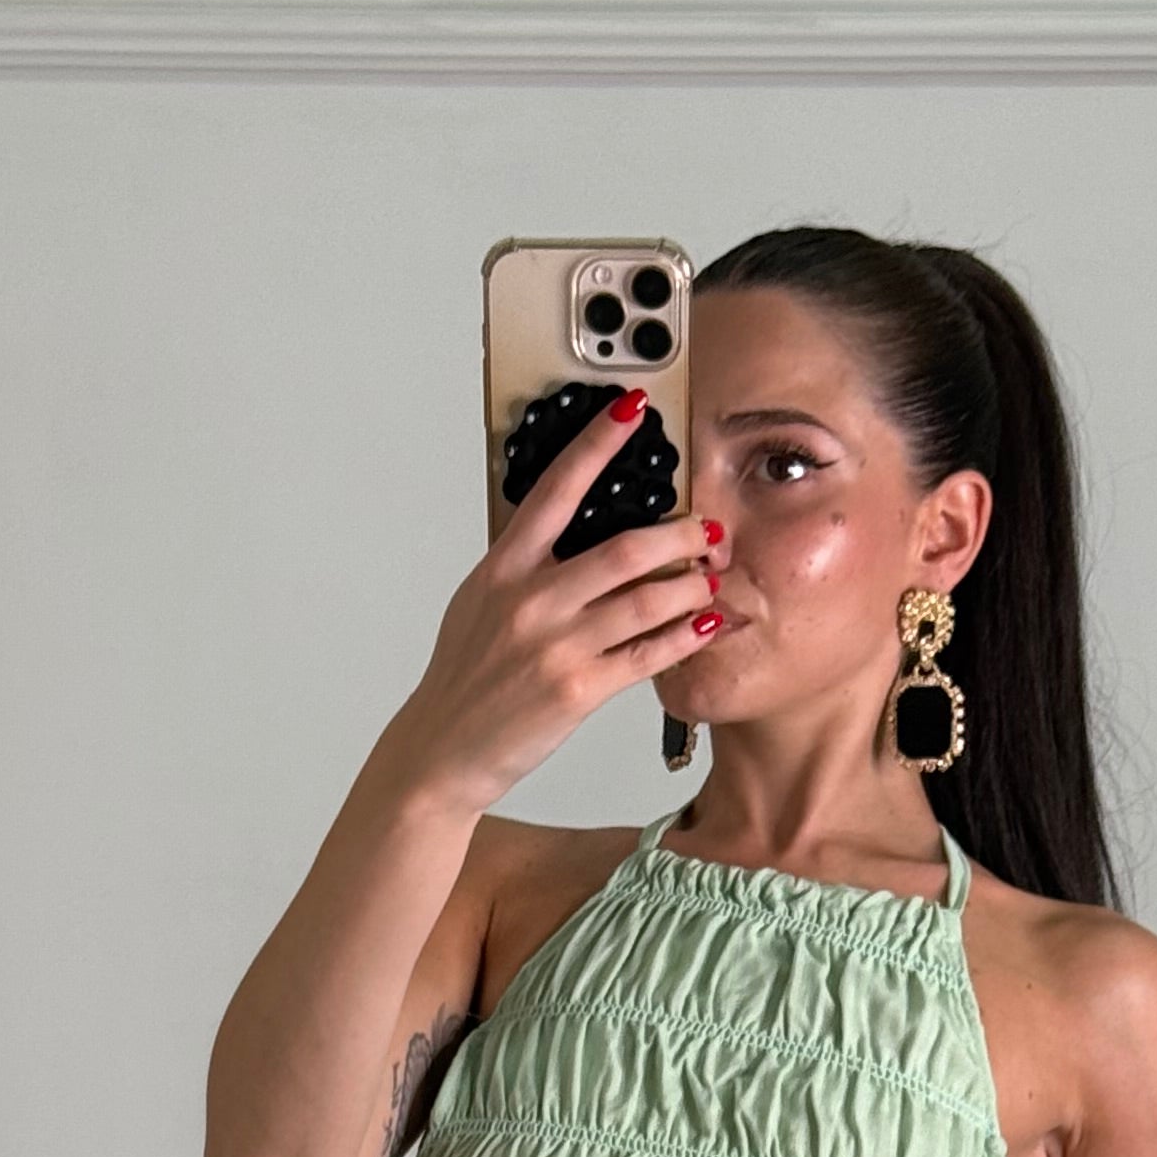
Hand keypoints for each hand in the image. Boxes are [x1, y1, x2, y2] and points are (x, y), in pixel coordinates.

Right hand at [387, 397, 720, 815]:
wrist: (443, 749)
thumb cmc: (464, 679)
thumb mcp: (478, 604)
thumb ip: (520, 566)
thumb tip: (557, 529)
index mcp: (504, 568)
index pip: (558, 487)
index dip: (598, 442)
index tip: (632, 407)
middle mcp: (531, 600)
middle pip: (624, 549)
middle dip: (679, 535)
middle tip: (708, 530)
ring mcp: (556, 646)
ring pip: (645, 601)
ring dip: (691, 586)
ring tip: (713, 579)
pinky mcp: (578, 690)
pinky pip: (647, 655)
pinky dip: (684, 636)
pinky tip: (707, 624)